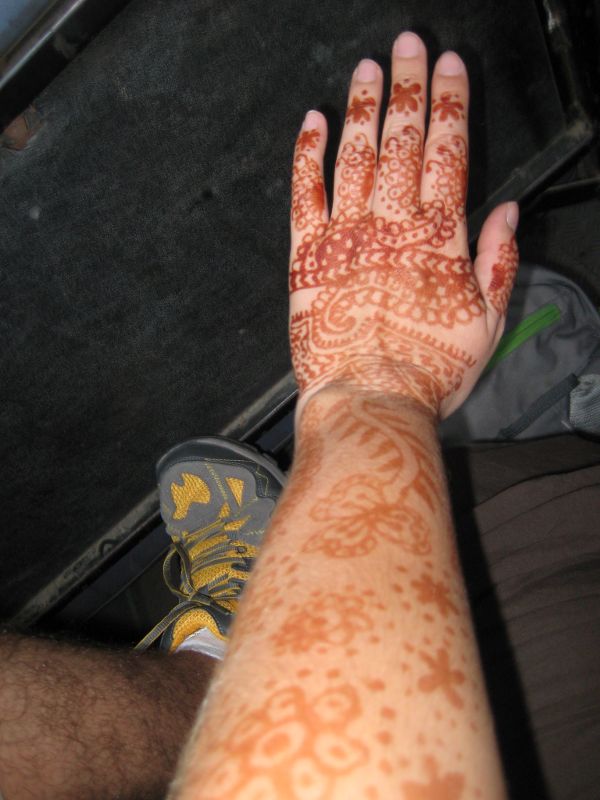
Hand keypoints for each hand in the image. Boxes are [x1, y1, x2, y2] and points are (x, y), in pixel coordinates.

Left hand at [289, 32, 518, 419]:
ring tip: (368, 68)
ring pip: (355, 155)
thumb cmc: (429, 370)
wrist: (370, 401)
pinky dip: (307, 155)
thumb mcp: (488, 322)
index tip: (449, 69)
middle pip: (401, 140)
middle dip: (408, 88)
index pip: (447, 152)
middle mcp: (391, 225)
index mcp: (438, 237)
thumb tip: (506, 212)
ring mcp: (344, 236)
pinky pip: (304, 193)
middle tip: (408, 46)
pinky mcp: (306, 256)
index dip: (449, 105)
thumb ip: (498, 261)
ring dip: (362, 107)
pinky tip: (312, 123)